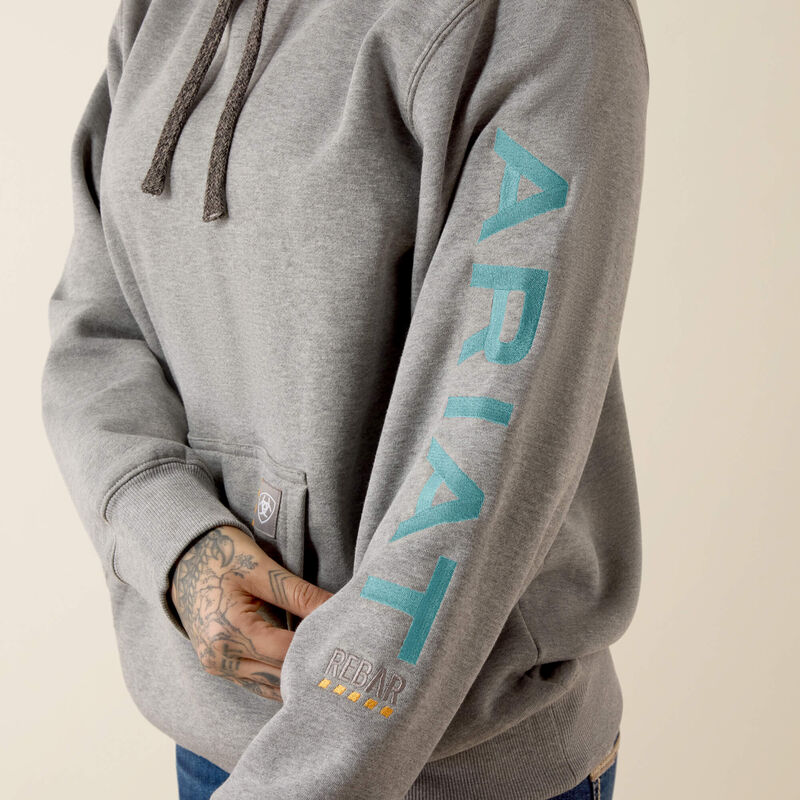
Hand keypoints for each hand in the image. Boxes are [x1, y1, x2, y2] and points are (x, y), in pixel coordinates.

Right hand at [169, 524, 332, 700]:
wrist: (180, 557)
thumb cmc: (220, 554)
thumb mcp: (262, 569)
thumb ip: (301, 594)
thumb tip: (339, 608)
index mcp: (229, 632)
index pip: (288, 652)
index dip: (319, 647)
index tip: (349, 641)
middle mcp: (219, 658)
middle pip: (279, 677)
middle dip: (311, 668)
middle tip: (347, 659)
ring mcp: (216, 667)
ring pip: (269, 687)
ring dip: (296, 678)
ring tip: (329, 663)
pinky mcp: (219, 666)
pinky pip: (257, 681)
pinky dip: (280, 676)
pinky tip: (304, 664)